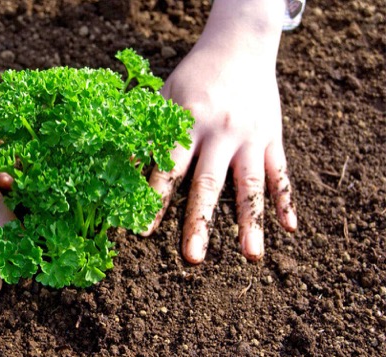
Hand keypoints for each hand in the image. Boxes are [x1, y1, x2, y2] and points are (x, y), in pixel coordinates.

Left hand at [143, 0, 296, 261]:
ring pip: (251, 186)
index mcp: (189, 121)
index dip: (154, 199)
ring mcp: (252, 137)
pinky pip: (282, 173)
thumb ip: (148, 132)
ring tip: (251, 256)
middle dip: (200, 223)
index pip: (169, 167)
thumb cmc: (193, 77)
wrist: (239, 46)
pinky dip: (287, 201)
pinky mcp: (273, 138)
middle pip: (209, 184)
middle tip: (192, 259)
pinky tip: (290, 230)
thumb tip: (119, 169)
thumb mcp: (164, 97)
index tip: (142, 231)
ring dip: (251, 222)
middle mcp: (222, 132)